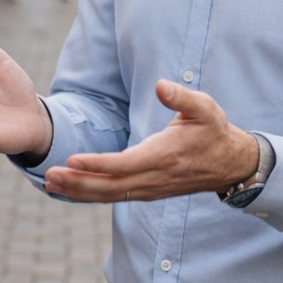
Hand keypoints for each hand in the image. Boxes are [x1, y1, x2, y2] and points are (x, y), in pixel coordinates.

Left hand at [44, 80, 258, 202]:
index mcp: (165, 156)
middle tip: (49, 175)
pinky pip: (116, 197)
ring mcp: (151, 188)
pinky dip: (92, 195)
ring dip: (79, 191)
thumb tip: (160, 85)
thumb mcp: (205, 108)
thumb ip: (181, 97)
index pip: (125, 164)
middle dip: (78, 182)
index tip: (73, 160)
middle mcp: (155, 177)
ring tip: (51, 183)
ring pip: (110, 195)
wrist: (232, 164)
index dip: (98, 164)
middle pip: (111, 186)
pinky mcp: (148, 192)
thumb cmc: (215, 131)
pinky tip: (71, 189)